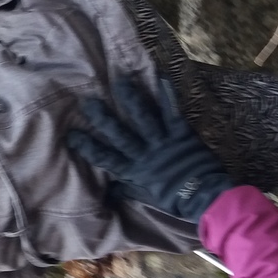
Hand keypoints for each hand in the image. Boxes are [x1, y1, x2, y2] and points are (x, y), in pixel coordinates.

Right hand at [66, 75, 232, 222]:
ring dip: (131, 99)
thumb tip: (109, 191)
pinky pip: (172, 112)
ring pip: (143, 118)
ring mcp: (163, 142)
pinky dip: (166, 95)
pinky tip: (160, 78)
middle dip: (104, 118)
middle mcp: (145, 154)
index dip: (88, 147)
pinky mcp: (182, 134)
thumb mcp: (148, 197)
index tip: (71, 135)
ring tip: (119, 82)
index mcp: (135, 171)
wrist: (205, 197)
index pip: (106, 158)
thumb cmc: (175, 199)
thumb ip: (128, 190)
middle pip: (120, 134)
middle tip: (88, 101)